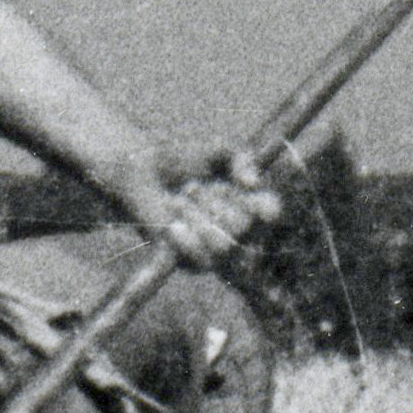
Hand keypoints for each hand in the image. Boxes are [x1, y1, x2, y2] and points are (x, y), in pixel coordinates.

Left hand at [147, 150, 279, 267]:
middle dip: (214, 202)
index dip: (265, 206)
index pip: (271, 211)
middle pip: (243, 226)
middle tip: (190, 187)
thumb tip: (253, 183)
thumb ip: (242, 158)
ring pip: (224, 247)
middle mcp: (236, 228)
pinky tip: (173, 222)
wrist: (141, 173)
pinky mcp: (189, 262)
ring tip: (177, 200)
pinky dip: (186, 239)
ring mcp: (213, 248)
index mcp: (248, 202)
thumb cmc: (181, 160)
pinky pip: (202, 261)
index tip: (249, 191)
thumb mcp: (217, 150)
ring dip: (198, 217)